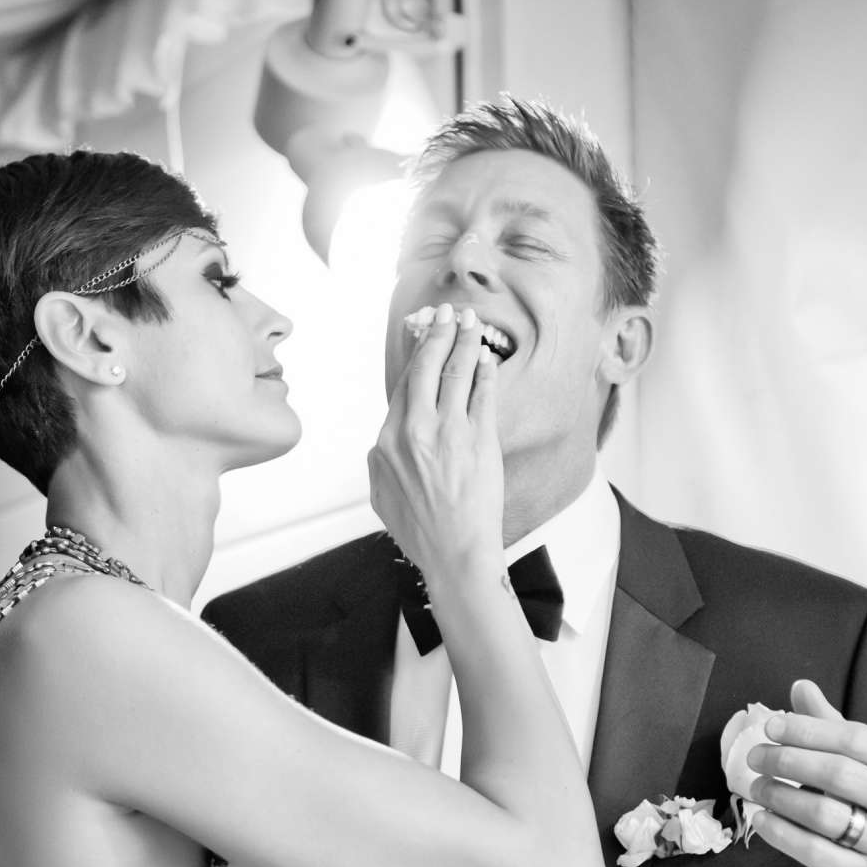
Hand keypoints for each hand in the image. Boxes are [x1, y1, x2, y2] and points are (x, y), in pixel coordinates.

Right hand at [367, 302, 503, 587]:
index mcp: (387, 440)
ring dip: (464, 341)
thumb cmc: (420, 531)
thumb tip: (384, 441)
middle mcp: (415, 430)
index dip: (415, 353)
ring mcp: (448, 433)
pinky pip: (483, 394)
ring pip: (456, 372)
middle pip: (426, 367)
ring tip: (470, 322)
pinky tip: (487, 358)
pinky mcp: (479, 440)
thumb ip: (378, 460)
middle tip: (447, 312)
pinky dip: (484, 372)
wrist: (455, 554)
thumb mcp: (380, 494)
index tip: (422, 335)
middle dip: (438, 332)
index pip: (403, 384)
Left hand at [744, 677, 866, 866]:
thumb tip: (801, 687)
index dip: (808, 729)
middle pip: (839, 772)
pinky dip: (782, 833)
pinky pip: (815, 850)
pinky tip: (763, 820)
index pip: (857, 738)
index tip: (771, 726)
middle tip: (755, 757)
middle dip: (788, 760)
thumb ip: (838, 731)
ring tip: (756, 787)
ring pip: (824, 812)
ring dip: (780, 795)